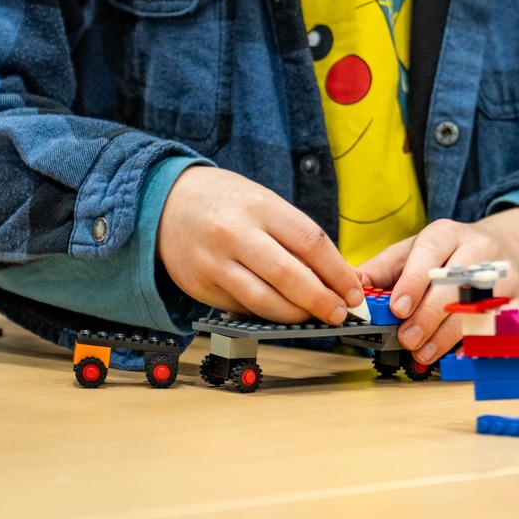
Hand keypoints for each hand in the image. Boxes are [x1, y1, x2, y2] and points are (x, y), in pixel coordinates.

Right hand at [156, 165, 362, 324]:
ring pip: (264, 301)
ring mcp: (215, 262)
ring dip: (295, 315)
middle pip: (289, 276)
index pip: (311, 243)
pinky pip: (241, 308)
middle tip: (339, 312)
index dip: (338, 272)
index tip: (353, 291)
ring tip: (312, 317)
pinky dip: (265, 314)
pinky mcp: (201, 286)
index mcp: (260, 207)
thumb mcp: (262, 203)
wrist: (166, 202)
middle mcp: (236, 234)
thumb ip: (293, 236)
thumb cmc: (225, 202)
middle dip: (321, 300)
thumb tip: (332, 276)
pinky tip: (279, 313)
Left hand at [356, 210, 518, 364]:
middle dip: (427, 316)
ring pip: (477, 308)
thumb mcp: (413, 253)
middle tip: (406, 339)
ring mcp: (504, 275)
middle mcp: (480, 250)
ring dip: (448, 336)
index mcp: (448, 234)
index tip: (397, 307)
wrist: (504, 252)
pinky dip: (478, 344)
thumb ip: (382, 271)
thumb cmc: (447, 258)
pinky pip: (501, 326)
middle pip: (454, 284)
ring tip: (423, 353)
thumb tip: (350, 289)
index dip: (413, 281)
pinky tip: (456, 355)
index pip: (430, 252)